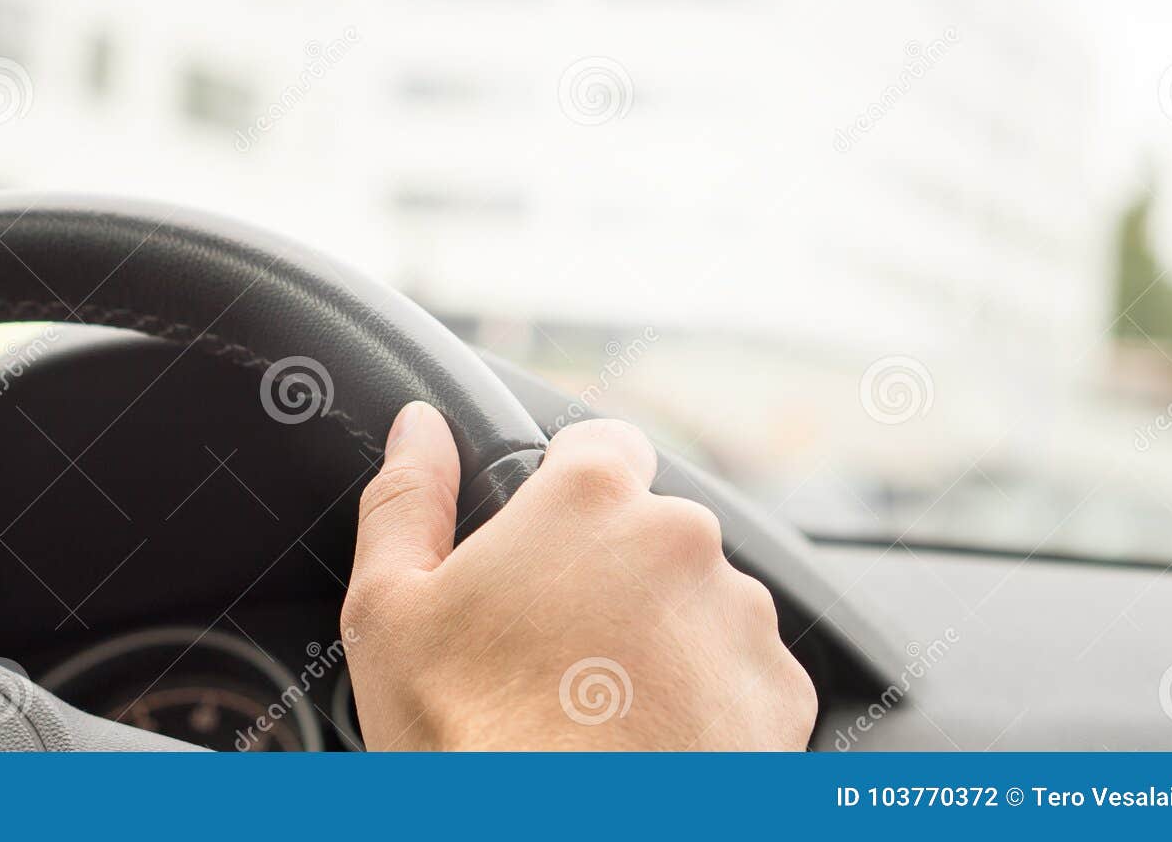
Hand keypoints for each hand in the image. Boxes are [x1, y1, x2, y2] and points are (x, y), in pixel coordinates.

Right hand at [342, 403, 816, 749]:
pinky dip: (708, 699)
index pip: (602, 442)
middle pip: (652, 531)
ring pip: (700, 600)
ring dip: (664, 635)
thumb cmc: (468, 743)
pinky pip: (743, 673)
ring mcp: (741, 616)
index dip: (568, 490)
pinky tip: (650, 741)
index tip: (546, 545)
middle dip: (613, 575)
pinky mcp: (780, 692)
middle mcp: (682, 538)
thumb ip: (407, 497)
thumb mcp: (390, 611)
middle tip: (557, 650)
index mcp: (589, 498)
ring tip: (603, 708)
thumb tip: (419, 428)